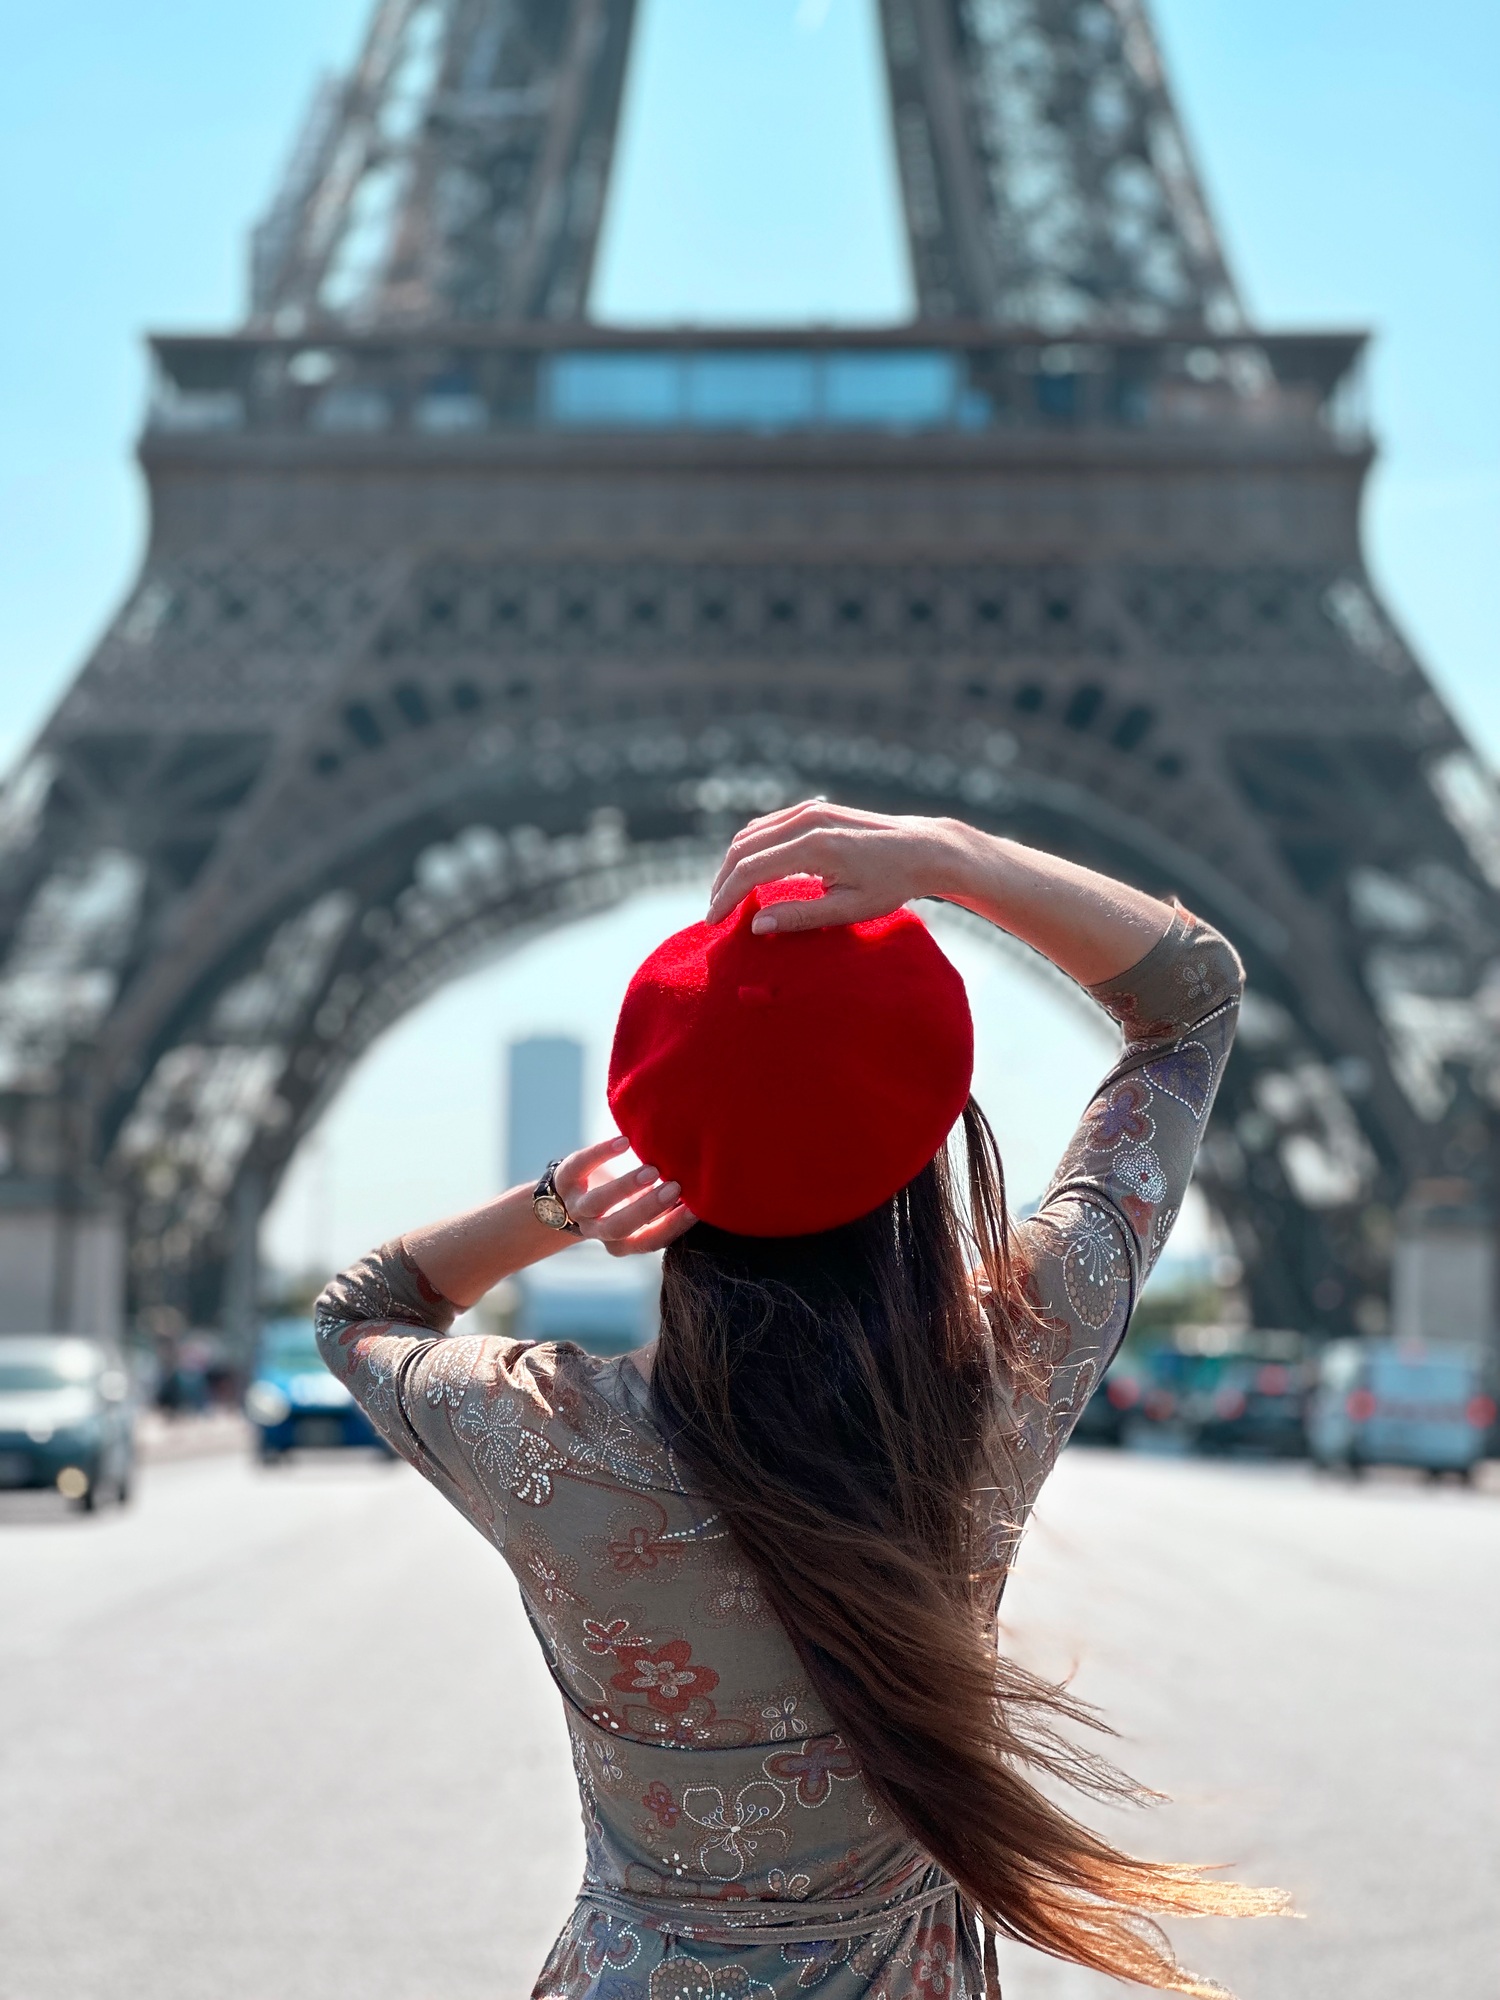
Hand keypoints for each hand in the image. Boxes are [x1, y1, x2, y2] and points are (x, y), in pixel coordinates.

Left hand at [555, 1135, 696, 1256]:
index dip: (672, 1227)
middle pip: (619, 1227)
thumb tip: (701, 1192)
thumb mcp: (640, 1211)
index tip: (696, 1209)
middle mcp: (596, 1229)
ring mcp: (577, 1206)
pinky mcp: (565, 1179)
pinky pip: (580, 1167)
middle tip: (675, 1188)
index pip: (648, 1241)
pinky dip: (600, 1154)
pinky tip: (623, 1142)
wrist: (566, 1199)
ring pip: (598, 1202)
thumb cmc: (619, 1203)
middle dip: (647, 1209)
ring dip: (625, 1186)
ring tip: (652, 1170)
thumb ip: (665, 1207)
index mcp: (621, 1241)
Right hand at [704, 800, 959, 933]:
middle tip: (715, 913)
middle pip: (743, 848)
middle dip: (722, 881)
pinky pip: (767, 826)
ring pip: (751, 834)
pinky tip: (749, 872)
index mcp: (814, 847)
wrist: (923, 848)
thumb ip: (800, 916)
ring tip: (727, 896)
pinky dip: (750, 848)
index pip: (751, 870)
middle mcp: (807, 820)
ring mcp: (809, 810)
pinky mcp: (814, 808)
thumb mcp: (849, 908)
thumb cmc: (891, 883)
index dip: (726, 897)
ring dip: (733, 864)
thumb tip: (756, 925)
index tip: (713, 922)